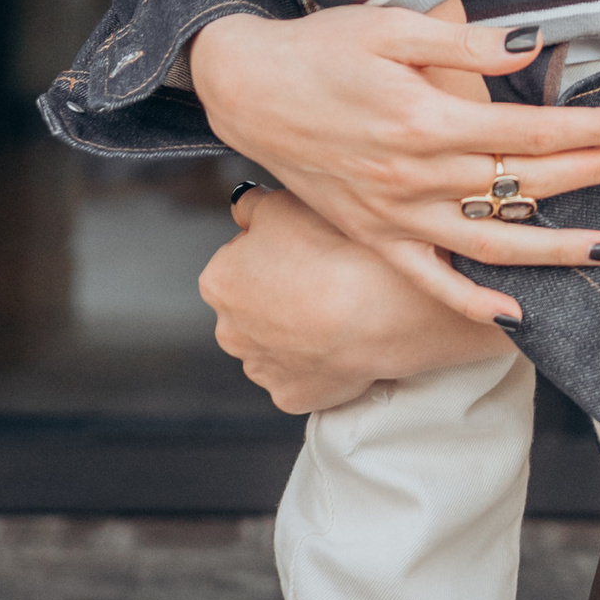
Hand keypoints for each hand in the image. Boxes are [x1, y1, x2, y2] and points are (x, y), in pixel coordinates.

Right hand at [186, 5, 599, 272]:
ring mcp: (395, 214)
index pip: (529, 131)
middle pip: (522, 183)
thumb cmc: (320, 49)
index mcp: (425, 121)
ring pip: (490, 243)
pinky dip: (472, 302)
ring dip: (555, 250)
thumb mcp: (392, 26)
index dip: (590, 130)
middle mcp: (414, 176)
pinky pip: (429, 279)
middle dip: (592, 174)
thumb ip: (465, 44)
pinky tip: (516, 314)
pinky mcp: (374, 235)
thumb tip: (532, 46)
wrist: (246, 88)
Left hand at [202, 188, 508, 414]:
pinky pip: (303, 375)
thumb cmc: (335, 252)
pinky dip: (319, 362)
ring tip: (338, 309)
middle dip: (280, 294)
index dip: (275, 249)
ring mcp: (261, 369)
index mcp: (219, 281)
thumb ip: (253, 206)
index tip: (305, 247)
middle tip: (323, 276)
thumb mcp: (285, 203)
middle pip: (253, 306)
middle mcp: (229, 330)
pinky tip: (342, 341)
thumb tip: (244, 208)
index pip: (239, 259)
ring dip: (297, 330)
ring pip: (276, 344)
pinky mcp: (292, 396)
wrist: (380, 308)